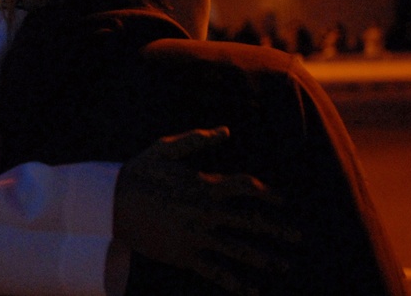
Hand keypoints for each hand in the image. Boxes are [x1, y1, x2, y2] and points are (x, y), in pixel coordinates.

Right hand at [113, 126, 297, 295]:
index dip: (268, 193)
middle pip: (252, 222)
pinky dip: (236, 283)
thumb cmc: (139, 172)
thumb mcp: (164, 149)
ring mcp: (196, 236)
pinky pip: (216, 272)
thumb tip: (225, 130)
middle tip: (299, 237)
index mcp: (204, 185)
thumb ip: (196, 139)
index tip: (282, 201)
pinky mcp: (184, 255)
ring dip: (265, 259)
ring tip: (283, 265)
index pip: (247, 188)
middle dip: (279, 230)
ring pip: (240, 250)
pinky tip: (252, 289)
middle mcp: (205, 212)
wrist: (110, 204)